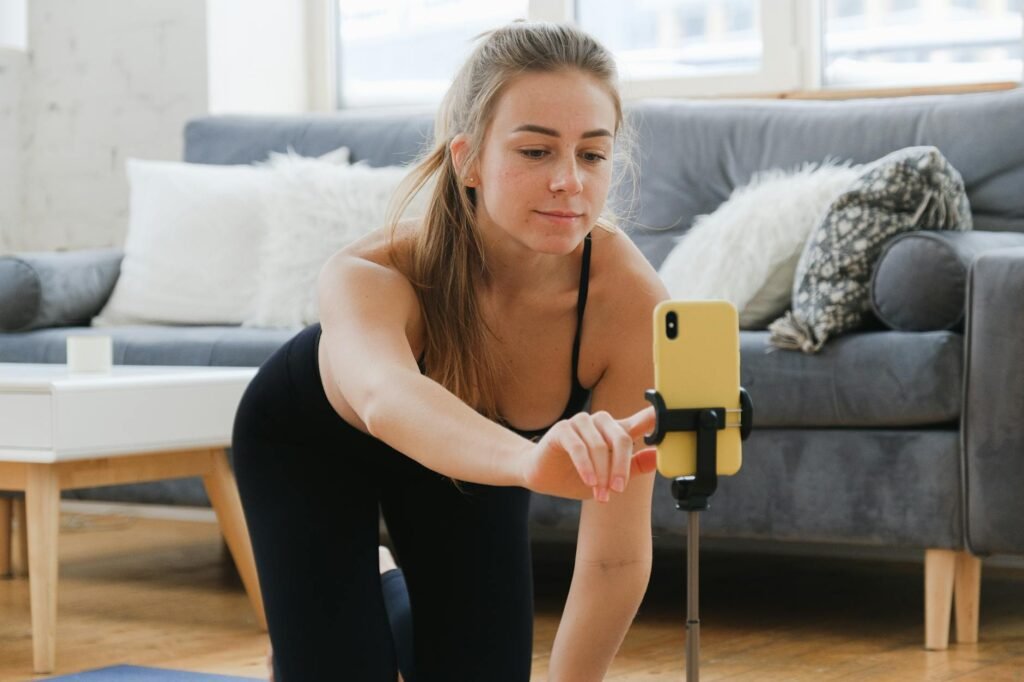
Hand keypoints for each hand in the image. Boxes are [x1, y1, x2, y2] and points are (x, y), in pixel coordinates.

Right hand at [520, 406, 656, 501]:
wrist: (543, 478)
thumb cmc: (579, 475)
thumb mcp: (610, 478)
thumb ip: (633, 467)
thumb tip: (656, 457)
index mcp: (616, 431)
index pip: (642, 419)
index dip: (657, 415)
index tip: (673, 413)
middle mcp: (601, 422)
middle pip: (621, 438)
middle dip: (621, 467)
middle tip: (617, 490)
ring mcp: (581, 422)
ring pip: (599, 446)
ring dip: (601, 473)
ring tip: (599, 494)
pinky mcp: (562, 429)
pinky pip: (578, 447)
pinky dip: (585, 466)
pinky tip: (588, 481)